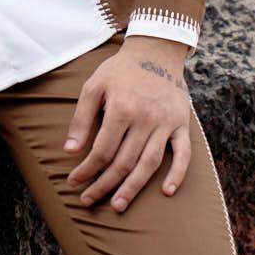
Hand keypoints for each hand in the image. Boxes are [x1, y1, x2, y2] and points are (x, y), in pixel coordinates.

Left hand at [63, 36, 191, 212]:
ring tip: (118, 205)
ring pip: (149, 164)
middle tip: (89, 200)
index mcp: (121, 108)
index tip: (74, 182)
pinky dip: (177, 173)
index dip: (87, 170)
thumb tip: (70, 151)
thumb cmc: (120, 70)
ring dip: (133, 187)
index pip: (102, 150)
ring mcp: (165, 122)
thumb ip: (81, 117)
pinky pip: (183, 153)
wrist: (155, 50)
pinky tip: (166, 191)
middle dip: (104, 185)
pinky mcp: (181, 123)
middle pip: (123, 162)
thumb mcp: (94, 85)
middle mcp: (144, 118)